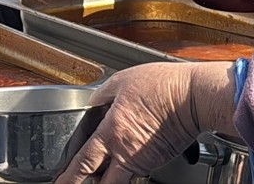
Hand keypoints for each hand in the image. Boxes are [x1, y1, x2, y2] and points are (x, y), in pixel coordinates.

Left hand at [57, 62, 236, 183]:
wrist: (194, 97)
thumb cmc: (164, 86)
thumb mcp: (124, 80)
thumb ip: (104, 94)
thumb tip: (94, 100)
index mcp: (112, 131)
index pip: (83, 162)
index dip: (69, 177)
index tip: (59, 183)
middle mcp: (126, 151)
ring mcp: (144, 159)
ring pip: (120, 180)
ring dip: (111, 178)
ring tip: (106, 169)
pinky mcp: (159, 160)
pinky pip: (138, 169)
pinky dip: (131, 165)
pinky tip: (133, 151)